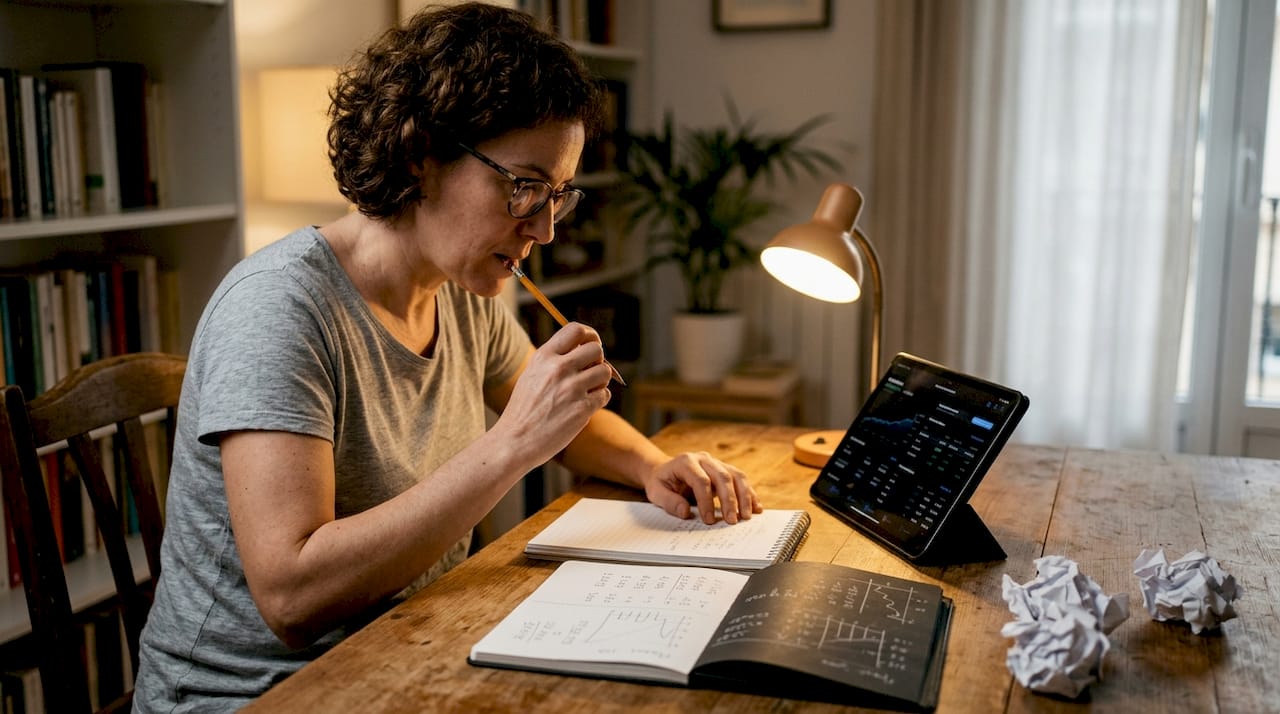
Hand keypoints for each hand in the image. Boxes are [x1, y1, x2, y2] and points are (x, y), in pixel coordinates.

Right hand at [497, 323, 611, 463]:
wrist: (515, 441)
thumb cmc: (524, 410)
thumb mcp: (531, 375)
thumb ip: (554, 361)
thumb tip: (584, 350)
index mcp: (544, 357)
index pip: (576, 330)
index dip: (589, 335)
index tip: (591, 346)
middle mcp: (558, 368)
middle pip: (596, 349)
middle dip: (598, 360)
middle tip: (589, 373)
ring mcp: (571, 388)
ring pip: (605, 372)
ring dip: (600, 381)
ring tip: (586, 392)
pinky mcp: (582, 409)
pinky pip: (604, 395)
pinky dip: (599, 400)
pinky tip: (584, 406)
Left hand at [641, 452, 762, 524]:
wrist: (665, 470)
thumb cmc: (661, 482)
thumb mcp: (656, 492)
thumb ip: (669, 502)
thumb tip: (685, 512)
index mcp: (686, 461)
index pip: (701, 481)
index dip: (706, 501)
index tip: (708, 520)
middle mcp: (704, 459)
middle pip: (722, 477)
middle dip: (729, 500)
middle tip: (732, 521)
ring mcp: (717, 462)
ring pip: (736, 476)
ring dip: (744, 497)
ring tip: (747, 516)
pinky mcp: (725, 469)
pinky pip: (741, 479)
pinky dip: (750, 494)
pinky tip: (756, 507)